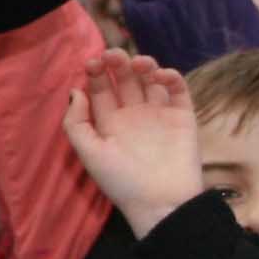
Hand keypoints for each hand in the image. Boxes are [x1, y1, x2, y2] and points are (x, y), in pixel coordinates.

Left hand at [60, 50, 202, 237]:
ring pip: (151, 79)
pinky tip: (161, 75)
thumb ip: (76, 123)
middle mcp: (134, 115)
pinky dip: (171, 77)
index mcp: (110, 123)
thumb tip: (75, 91)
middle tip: (113, 55)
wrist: (162, 203)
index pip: (101, 89)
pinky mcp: (183, 117)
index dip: (96, 73)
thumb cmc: (122, 182)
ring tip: (139, 63)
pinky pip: (178, 90)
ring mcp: (159, 114)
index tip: (92, 63)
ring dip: (145, 65)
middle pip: (125, 79)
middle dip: (118, 63)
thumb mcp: (90, 154)